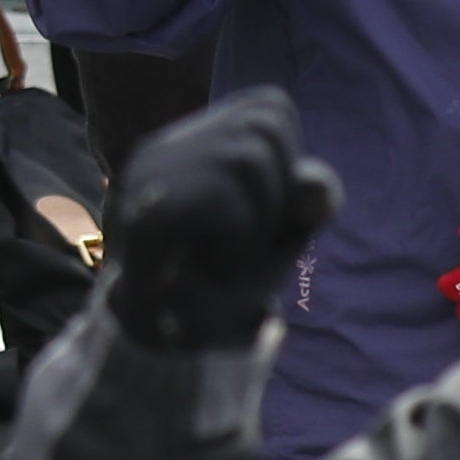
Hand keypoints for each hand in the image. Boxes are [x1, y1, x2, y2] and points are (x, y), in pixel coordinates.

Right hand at [103, 88, 338, 350]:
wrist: (161, 349)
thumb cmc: (220, 286)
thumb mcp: (278, 238)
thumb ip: (302, 205)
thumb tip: (315, 185)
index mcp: (191, 143)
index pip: (270, 110)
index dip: (288, 164)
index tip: (260, 214)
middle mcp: (163, 147)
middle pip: (264, 127)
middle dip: (278, 192)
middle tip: (241, 242)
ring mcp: (147, 176)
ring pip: (246, 159)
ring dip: (258, 221)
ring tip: (223, 257)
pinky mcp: (145, 215)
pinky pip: (223, 204)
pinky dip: (236, 243)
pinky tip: (210, 269)